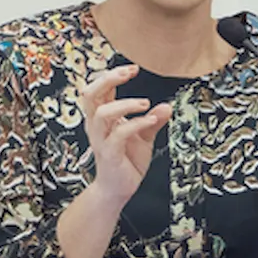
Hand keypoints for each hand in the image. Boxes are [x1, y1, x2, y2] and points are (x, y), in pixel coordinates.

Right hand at [77, 64, 169, 206]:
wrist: (119, 189)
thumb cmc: (127, 161)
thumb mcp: (144, 137)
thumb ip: (153, 120)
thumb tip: (166, 106)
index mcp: (102, 118)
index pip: (98, 89)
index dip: (112, 75)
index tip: (132, 68)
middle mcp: (97, 126)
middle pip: (90, 95)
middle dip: (108, 79)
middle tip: (128, 72)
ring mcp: (101, 140)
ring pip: (102, 113)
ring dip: (125, 104)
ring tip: (145, 103)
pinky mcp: (109, 154)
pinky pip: (118, 135)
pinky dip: (135, 124)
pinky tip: (151, 120)